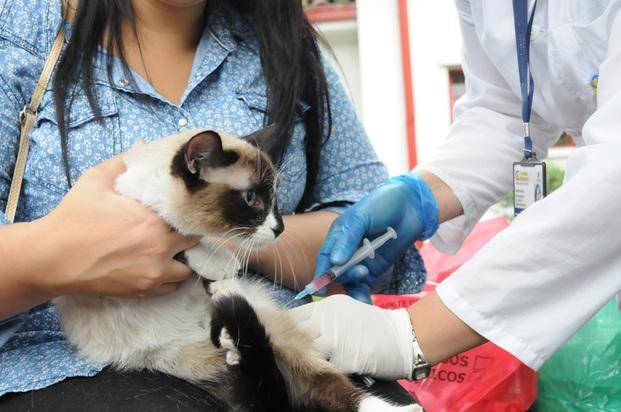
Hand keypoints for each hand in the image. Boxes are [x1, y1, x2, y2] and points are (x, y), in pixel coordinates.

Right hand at [34, 155, 199, 297]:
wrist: (52, 258)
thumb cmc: (74, 217)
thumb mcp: (97, 181)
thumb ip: (124, 162)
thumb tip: (143, 147)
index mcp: (153, 219)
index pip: (190, 214)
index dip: (189, 210)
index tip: (184, 208)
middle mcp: (160, 246)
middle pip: (194, 240)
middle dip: (188, 233)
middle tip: (176, 228)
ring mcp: (154, 272)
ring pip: (188, 267)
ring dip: (183, 258)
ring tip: (170, 249)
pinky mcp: (145, 290)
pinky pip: (174, 286)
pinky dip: (172, 278)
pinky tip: (160, 265)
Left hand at [291, 295, 413, 379]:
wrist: (404, 337)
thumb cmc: (374, 328)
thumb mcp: (345, 314)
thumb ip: (322, 320)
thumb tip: (300, 333)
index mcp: (326, 307)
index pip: (294, 317)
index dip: (287, 331)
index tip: (285, 340)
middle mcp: (328, 319)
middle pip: (297, 335)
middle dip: (295, 347)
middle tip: (297, 357)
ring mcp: (335, 338)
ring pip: (308, 352)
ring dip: (310, 361)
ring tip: (315, 366)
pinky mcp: (345, 357)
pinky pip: (326, 368)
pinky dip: (326, 372)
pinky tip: (331, 372)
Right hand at [315, 174, 437, 301]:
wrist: (410, 206)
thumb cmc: (382, 204)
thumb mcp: (362, 217)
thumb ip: (348, 239)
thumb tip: (335, 261)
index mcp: (338, 235)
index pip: (324, 257)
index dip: (321, 273)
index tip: (321, 288)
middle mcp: (346, 250)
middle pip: (336, 272)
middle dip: (344, 277)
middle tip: (361, 271)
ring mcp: (360, 260)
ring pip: (349, 281)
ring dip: (353, 290)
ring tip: (364, 291)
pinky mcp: (374, 268)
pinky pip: (364, 285)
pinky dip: (363, 295)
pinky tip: (366, 303)